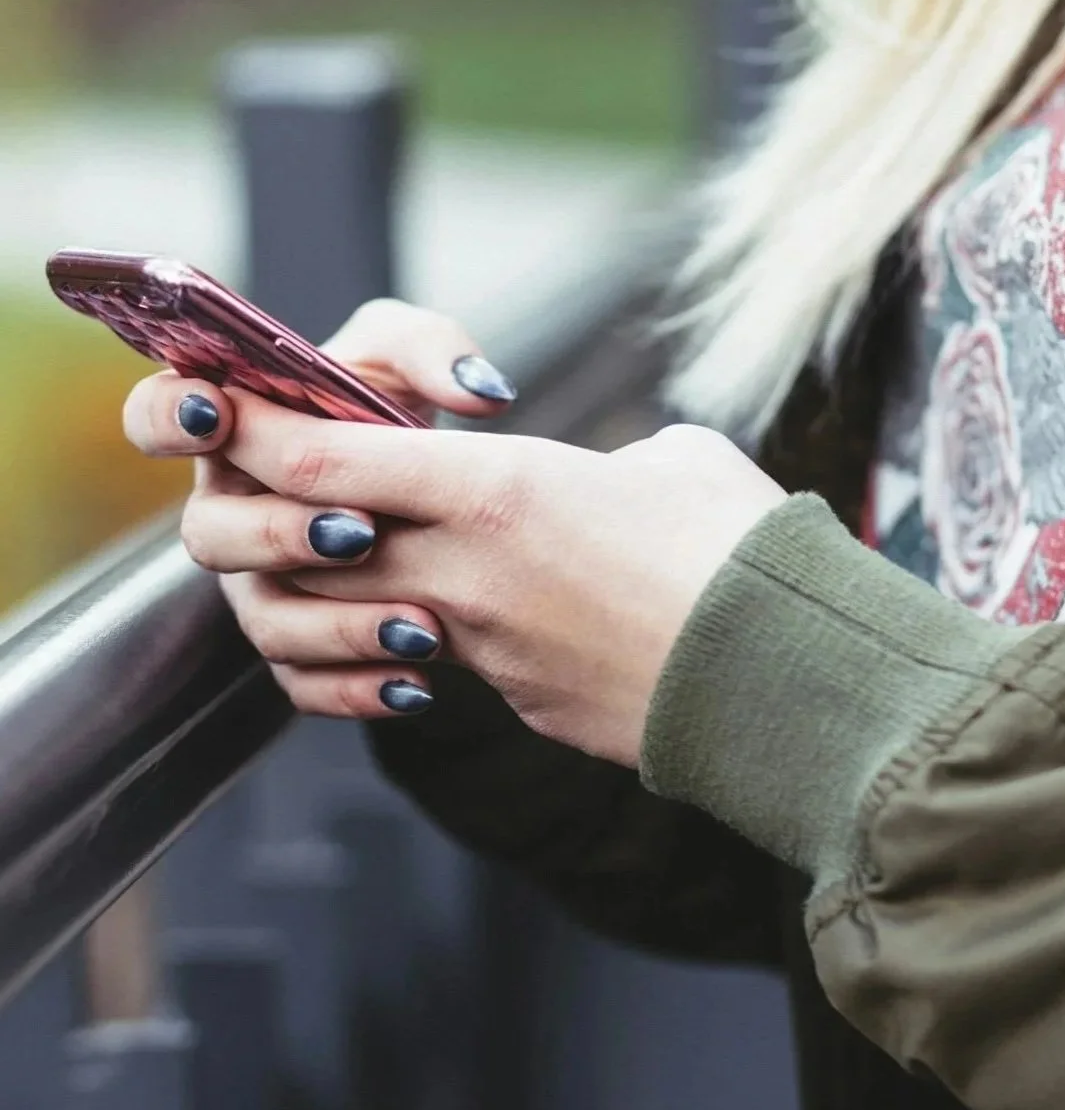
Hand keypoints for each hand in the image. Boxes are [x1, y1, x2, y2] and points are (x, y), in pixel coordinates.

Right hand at [123, 299, 519, 715]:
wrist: (438, 495)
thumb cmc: (396, 407)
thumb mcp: (412, 358)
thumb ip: (433, 351)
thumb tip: (477, 393)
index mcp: (232, 428)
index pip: (158, 417)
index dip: (171, 417)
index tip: (218, 414)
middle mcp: (231, 511)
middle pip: (210, 535)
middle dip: (279, 534)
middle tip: (359, 532)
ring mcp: (257, 585)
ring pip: (265, 620)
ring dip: (336, 625)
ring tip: (419, 626)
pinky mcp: (296, 648)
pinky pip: (305, 683)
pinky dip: (359, 689)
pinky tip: (416, 682)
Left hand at [125, 311, 783, 764]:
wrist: (788, 683)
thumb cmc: (743, 550)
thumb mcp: (677, 463)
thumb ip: (612, 460)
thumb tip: (613, 477)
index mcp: (500, 490)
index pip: (327, 458)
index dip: (261, 430)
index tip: (232, 408)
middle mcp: (466, 572)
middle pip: (311, 542)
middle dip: (277, 510)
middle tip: (286, 480)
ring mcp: (483, 648)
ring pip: (356, 611)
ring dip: (343, 581)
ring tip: (377, 551)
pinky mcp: (514, 700)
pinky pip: (434, 662)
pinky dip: (422, 635)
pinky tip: (468, 615)